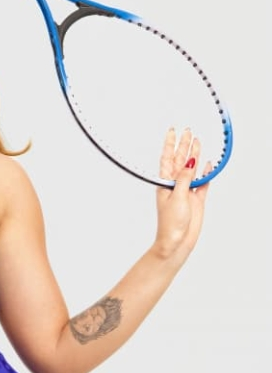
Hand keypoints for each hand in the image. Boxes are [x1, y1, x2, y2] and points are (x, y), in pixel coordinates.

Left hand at [153, 128, 210, 262]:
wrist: (176, 241)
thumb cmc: (170, 222)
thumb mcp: (177, 196)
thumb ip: (184, 178)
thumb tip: (190, 161)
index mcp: (165, 182)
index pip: (168, 158)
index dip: (170, 144)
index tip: (172, 131)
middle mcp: (175, 184)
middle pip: (181, 160)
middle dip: (184, 145)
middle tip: (188, 131)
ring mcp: (186, 191)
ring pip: (192, 169)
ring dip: (195, 155)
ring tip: (198, 141)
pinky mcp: (197, 199)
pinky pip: (203, 183)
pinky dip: (206, 173)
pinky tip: (208, 164)